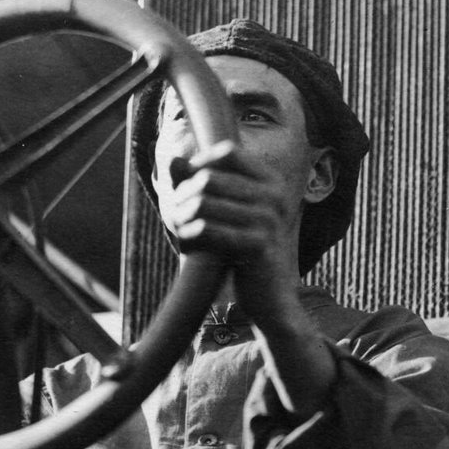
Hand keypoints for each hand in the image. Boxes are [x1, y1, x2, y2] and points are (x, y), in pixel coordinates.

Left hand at [162, 140, 301, 320]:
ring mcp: (270, 220)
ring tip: (178, 228)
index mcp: (274, 183)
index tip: (188, 185)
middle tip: (176, 213)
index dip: (200, 164)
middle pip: (209, 177)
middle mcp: (276, 197)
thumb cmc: (242, 248)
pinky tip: (186, 246)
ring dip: (182, 216)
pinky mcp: (259, 244)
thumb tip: (172, 159)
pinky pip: (207, 229)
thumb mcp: (226, 211)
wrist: (268, 294)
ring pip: (202, 202)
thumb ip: (199, 182)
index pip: (227, 153)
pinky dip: (189, 237)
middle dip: (183, 194)